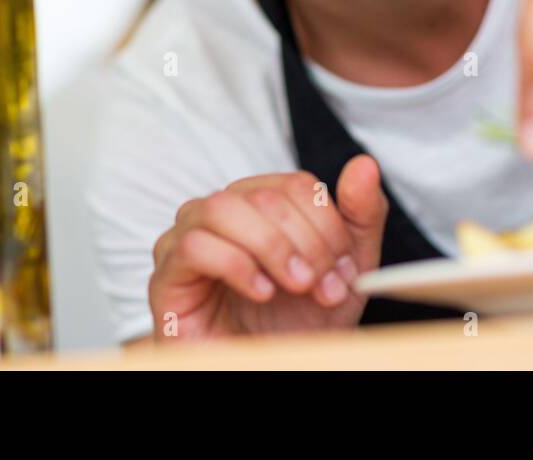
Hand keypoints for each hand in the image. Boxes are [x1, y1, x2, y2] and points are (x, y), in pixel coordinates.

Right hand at [146, 154, 387, 339]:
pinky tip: (261, 293)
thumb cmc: (296, 322)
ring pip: (223, 208)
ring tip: (295, 285)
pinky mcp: (166, 274)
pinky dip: (236, 266)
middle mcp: (221, 212)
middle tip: (324, 285)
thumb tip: (365, 164)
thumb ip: (361, 216)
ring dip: (271, 247)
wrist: (266, 368)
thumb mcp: (344, 270)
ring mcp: (187, 238)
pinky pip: (193, 246)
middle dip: (305, 242)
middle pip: (263, 195)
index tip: (344, 268)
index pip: (295, 184)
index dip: (326, 224)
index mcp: (261, 204)